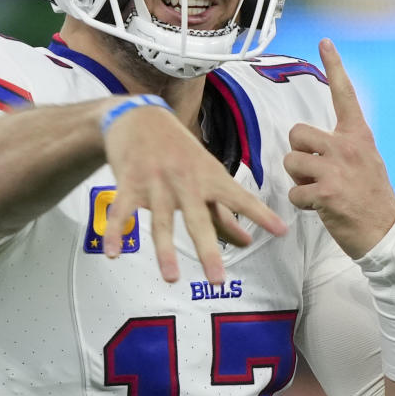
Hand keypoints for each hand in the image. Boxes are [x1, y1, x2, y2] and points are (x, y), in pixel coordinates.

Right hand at [102, 103, 286, 283]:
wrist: (139, 116)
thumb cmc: (179, 151)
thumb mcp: (206, 174)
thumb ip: (224, 211)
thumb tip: (248, 241)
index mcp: (209, 177)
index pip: (239, 198)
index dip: (261, 214)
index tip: (281, 231)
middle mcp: (185, 180)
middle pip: (198, 220)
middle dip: (208, 250)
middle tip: (218, 280)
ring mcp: (156, 182)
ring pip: (160, 221)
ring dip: (165, 251)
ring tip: (171, 278)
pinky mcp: (129, 182)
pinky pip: (121, 211)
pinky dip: (115, 231)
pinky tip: (113, 253)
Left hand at [283, 38, 394, 257]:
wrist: (385, 233)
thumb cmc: (369, 197)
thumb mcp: (366, 161)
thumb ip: (343, 145)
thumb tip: (310, 142)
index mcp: (358, 136)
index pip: (344, 94)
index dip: (335, 66)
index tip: (325, 41)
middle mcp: (348, 147)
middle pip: (297, 133)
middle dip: (297, 153)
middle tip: (313, 171)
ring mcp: (337, 169)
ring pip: (291, 162)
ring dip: (297, 180)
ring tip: (318, 190)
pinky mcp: (326, 193)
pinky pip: (294, 193)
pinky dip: (301, 204)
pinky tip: (319, 208)